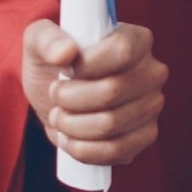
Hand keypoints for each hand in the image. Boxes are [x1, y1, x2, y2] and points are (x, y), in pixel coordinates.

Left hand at [25, 19, 167, 167]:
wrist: (58, 98)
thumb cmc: (54, 63)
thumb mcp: (39, 42)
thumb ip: (47, 39)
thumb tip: (65, 53)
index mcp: (137, 40)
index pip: (122, 52)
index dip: (86, 65)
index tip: (65, 70)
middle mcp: (152, 72)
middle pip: (112, 91)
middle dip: (70, 99)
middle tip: (55, 95)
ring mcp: (152, 106)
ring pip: (109, 124)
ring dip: (72, 125)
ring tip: (59, 116)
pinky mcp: (145, 136)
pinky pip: (115, 151)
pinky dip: (83, 149)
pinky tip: (70, 139)